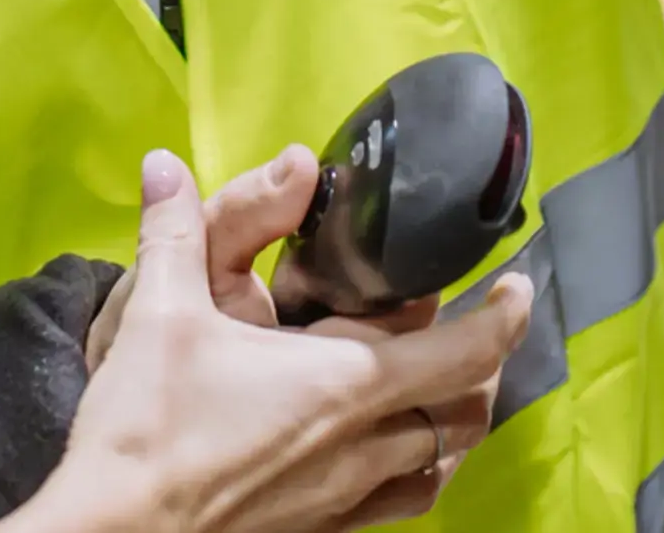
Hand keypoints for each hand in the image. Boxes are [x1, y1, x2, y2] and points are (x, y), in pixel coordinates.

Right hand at [26, 150, 534, 532]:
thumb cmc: (145, 431)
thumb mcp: (157, 313)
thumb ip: (173, 230)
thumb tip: (163, 165)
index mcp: (343, 385)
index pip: (461, 351)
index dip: (504, 316)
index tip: (518, 286)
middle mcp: (362, 448)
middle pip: (464, 411)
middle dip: (478, 368)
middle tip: (463, 329)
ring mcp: (343, 501)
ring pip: (435, 465)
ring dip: (447, 424)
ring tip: (432, 391)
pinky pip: (393, 506)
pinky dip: (408, 474)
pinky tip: (379, 456)